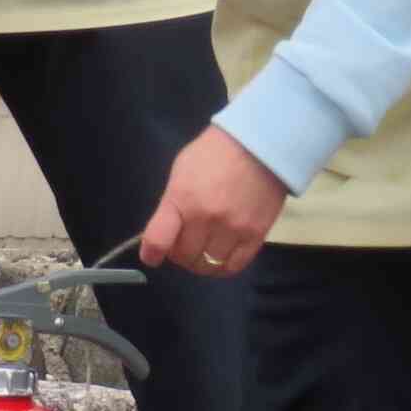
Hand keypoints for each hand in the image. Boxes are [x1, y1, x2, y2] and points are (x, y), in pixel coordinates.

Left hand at [136, 125, 290, 276]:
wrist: (258, 144)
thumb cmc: (214, 154)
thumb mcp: (181, 172)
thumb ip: (172, 205)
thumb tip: (167, 234)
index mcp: (182, 200)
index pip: (158, 241)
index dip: (152, 254)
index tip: (152, 256)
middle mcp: (205, 218)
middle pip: (185, 257)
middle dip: (180, 254)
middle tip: (184, 243)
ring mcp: (232, 229)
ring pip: (209, 265)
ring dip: (202, 262)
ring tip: (204, 249)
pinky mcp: (255, 235)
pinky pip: (234, 266)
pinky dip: (224, 267)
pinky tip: (221, 257)